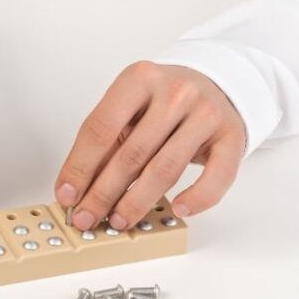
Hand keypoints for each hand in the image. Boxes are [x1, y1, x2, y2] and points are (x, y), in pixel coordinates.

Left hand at [55, 61, 246, 229]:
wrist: (215, 84)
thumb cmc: (163, 101)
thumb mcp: (129, 108)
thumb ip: (105, 141)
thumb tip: (76, 189)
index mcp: (138, 79)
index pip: (100, 129)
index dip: (79, 167)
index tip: (67, 196)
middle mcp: (174, 92)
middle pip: (131, 153)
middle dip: (103, 193)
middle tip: (86, 217)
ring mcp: (206, 113)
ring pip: (166, 168)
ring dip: (137, 201)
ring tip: (119, 219)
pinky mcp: (231, 135)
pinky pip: (216, 175)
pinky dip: (197, 197)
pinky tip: (178, 209)